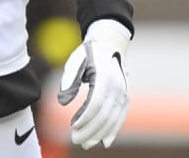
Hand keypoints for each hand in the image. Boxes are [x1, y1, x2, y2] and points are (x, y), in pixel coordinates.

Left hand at [58, 19, 130, 148]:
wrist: (110, 44)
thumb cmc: (89, 53)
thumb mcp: (75, 61)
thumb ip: (69, 80)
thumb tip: (62, 102)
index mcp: (105, 78)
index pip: (96, 104)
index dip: (85, 117)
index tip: (73, 127)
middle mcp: (118, 87)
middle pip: (104, 115)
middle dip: (91, 130)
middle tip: (76, 140)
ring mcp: (124, 93)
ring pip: (113, 119)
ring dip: (100, 134)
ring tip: (87, 144)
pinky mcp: (126, 97)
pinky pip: (120, 117)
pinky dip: (113, 131)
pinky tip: (104, 142)